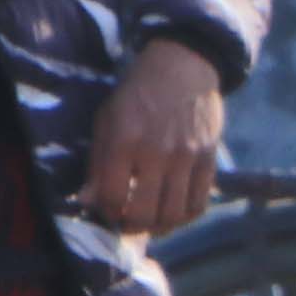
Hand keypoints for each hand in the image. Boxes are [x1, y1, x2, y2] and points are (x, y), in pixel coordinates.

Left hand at [80, 41, 228, 238]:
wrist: (182, 69)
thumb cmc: (136, 96)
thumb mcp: (106, 121)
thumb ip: (97, 164)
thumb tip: (87, 201)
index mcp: (125, 141)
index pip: (112, 197)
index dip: (106, 211)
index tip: (107, 209)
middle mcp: (157, 153)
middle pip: (144, 214)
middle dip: (131, 225)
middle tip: (127, 221)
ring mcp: (187, 158)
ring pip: (173, 215)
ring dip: (159, 226)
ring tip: (150, 220)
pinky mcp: (209, 160)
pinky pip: (199, 204)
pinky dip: (185, 216)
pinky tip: (174, 211)